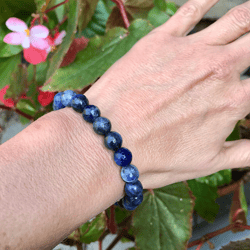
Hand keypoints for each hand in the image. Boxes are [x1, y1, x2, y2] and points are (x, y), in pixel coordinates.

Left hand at [83, 0, 249, 189]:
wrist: (108, 142)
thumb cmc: (154, 158)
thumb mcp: (207, 163)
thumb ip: (245, 153)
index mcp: (232, 101)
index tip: (246, 87)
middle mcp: (218, 69)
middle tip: (249, 49)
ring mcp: (190, 50)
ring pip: (237, 20)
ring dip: (249, 17)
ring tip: (249, 19)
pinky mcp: (160, 40)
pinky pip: (191, 9)